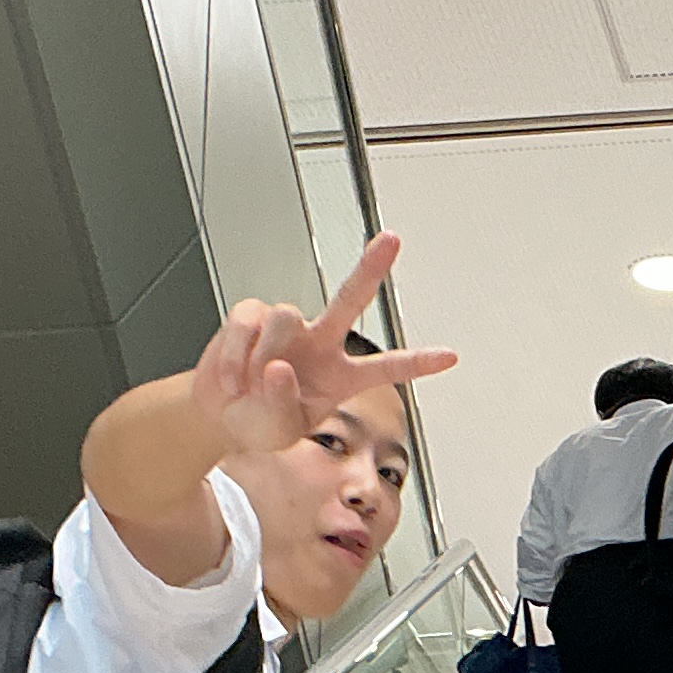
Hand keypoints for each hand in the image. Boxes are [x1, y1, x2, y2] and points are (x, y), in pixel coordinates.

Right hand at [190, 233, 455, 459]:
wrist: (220, 417)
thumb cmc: (259, 422)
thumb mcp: (280, 432)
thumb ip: (283, 404)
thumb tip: (278, 367)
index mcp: (340, 376)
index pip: (385, 367)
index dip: (417, 362)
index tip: (451, 357)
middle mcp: (320, 344)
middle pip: (350, 297)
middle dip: (371, 267)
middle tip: (391, 240)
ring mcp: (289, 328)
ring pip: (284, 318)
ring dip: (262, 355)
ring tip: (248, 385)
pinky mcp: (252, 316)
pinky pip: (247, 322)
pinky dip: (234, 354)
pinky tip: (232, 376)